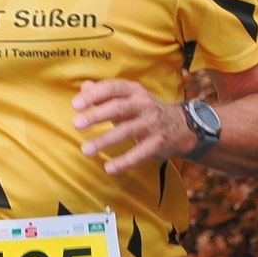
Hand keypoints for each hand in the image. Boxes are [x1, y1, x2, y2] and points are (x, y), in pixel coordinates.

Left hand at [74, 80, 196, 174]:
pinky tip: (109, 169)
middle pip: (118, 108)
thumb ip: (105, 94)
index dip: (94, 95)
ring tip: (86, 150)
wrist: (181, 126)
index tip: (76, 105)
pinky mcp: (158, 143)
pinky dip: (124, 162)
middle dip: (97, 116)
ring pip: (127, 131)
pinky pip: (139, 154)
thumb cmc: (145, 111)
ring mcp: (152, 124)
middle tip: (77, 125)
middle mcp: (144, 104)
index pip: (112, 88)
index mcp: (134, 91)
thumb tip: (84, 88)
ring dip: (105, 141)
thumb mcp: (129, 98)